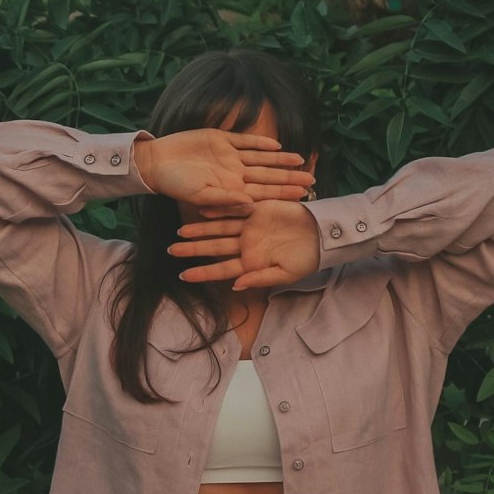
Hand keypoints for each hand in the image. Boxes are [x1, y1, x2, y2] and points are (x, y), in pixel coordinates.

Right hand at [134, 130, 313, 216]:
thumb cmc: (175, 185)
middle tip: (313, 179)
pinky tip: (276, 145)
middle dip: (290, 178)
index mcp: (231, 189)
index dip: (283, 193)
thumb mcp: (201, 196)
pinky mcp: (221, 139)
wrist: (156, 162)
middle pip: (268, 176)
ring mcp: (229, 156)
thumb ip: (226, 200)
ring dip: (280, 160)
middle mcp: (234, 173)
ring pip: (261, 159)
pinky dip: (260, 143)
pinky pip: (245, 141)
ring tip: (301, 160)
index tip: (304, 195)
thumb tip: (251, 205)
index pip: (263, 193)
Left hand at [166, 198, 320, 289]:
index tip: (183, 276)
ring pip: (220, 227)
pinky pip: (235, 208)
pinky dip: (220, 208)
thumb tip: (236, 286)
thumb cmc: (307, 259)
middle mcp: (246, 245)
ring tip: (180, 231)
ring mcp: (250, 227)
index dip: (202, 273)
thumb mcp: (285, 274)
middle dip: (193, 250)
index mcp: (251, 263)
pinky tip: (202, 208)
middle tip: (171, 250)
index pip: (221, 269)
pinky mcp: (258, 210)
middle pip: (214, 247)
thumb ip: (260, 278)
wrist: (323, 235)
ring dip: (201, 229)